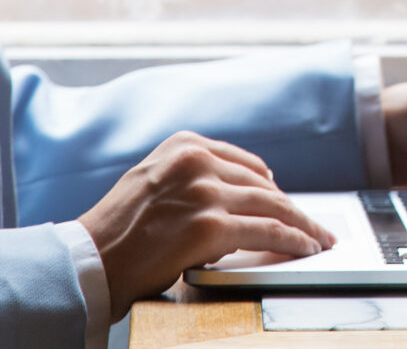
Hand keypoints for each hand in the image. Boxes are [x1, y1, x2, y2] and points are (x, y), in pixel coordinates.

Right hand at [77, 132, 335, 317]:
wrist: (88, 261)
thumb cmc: (118, 232)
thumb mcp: (154, 182)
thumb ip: (192, 179)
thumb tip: (240, 198)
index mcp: (184, 145)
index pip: (246, 164)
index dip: (273, 186)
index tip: (288, 201)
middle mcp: (197, 161)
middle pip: (264, 184)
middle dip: (292, 208)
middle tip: (316, 225)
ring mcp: (205, 192)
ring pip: (272, 206)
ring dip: (301, 225)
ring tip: (318, 239)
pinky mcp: (210, 226)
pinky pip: (267, 231)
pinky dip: (293, 240)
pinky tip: (305, 248)